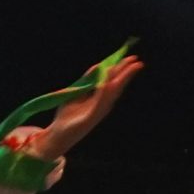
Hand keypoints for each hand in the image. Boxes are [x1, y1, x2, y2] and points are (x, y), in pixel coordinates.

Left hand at [25, 53, 142, 161]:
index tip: (130, 58)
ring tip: (129, 68)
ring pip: (111, 92)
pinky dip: (103, 93)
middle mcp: (103, 104)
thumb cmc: (67, 115)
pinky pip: (98, 103)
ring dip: (120, 80)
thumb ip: (87, 81)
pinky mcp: (90, 118)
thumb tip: (98, 66)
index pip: (114, 81)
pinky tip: (108, 83)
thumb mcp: (77, 93)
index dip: (121, 69)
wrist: (57, 135)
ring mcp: (98, 111)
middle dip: (126, 73)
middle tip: (136, 61)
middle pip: (117, 85)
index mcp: (101, 99)